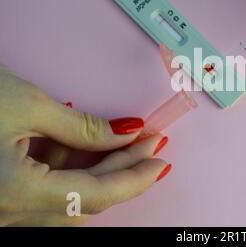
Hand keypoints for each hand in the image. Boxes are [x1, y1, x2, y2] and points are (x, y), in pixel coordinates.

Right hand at [0, 65, 170, 225]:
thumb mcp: (26, 104)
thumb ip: (84, 127)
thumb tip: (126, 132)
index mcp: (11, 193)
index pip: (94, 196)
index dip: (134, 178)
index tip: (158, 159)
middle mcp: (4, 212)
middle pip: (85, 200)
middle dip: (122, 169)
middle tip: (149, 142)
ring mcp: (0, 208)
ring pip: (69, 200)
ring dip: (99, 170)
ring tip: (121, 140)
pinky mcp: (0, 195)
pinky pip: (47, 192)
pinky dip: (70, 169)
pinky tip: (82, 145)